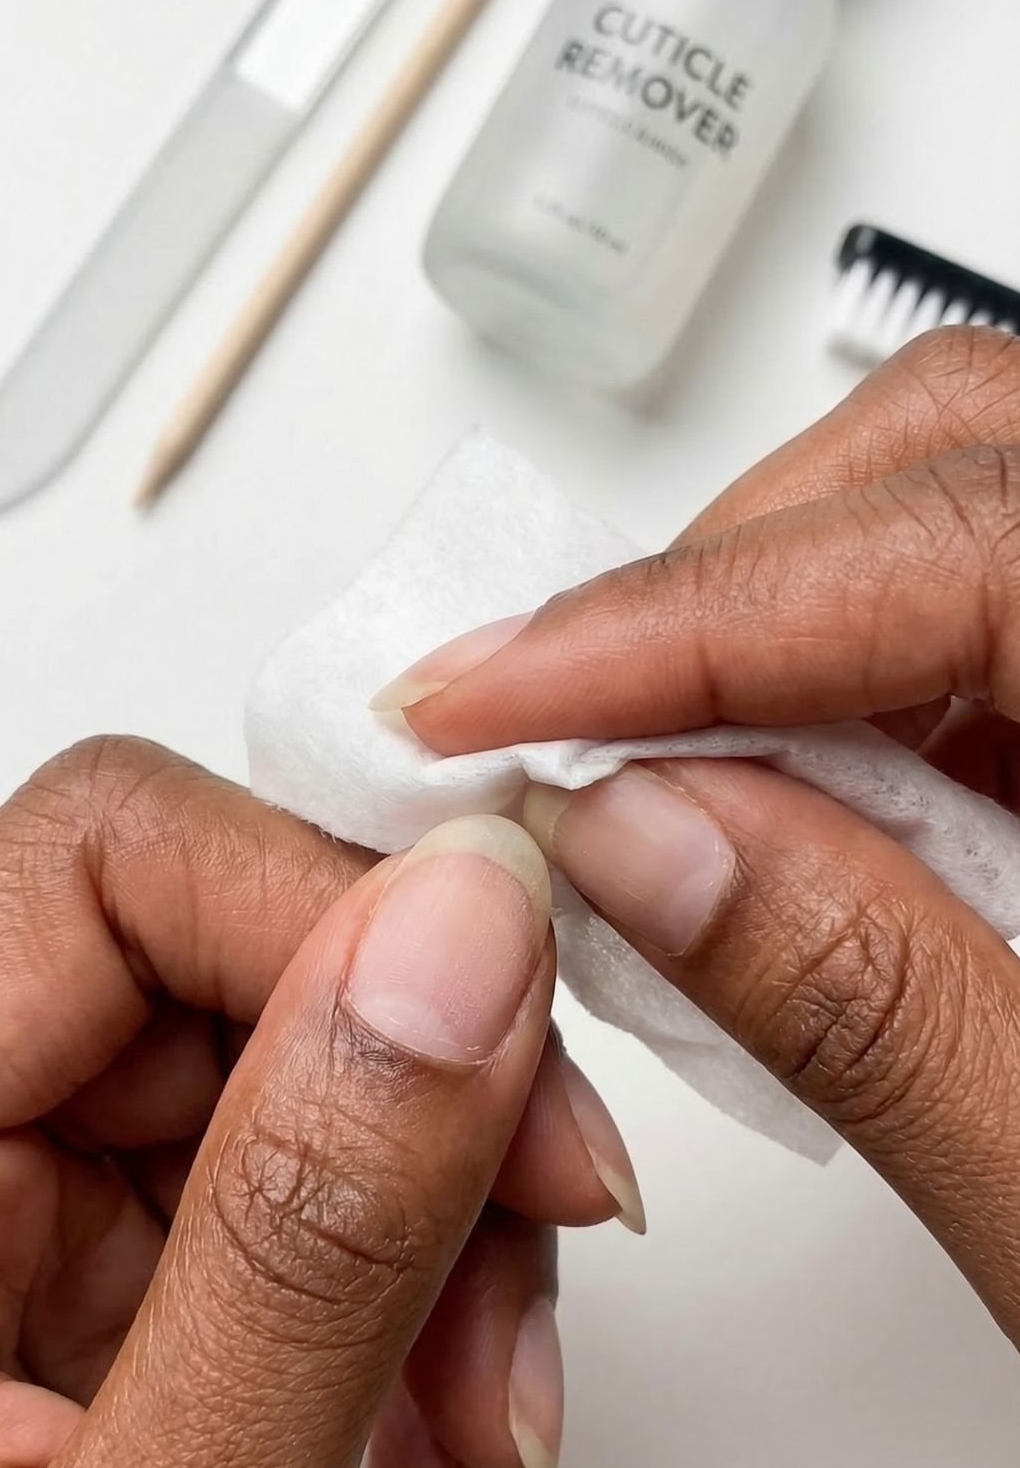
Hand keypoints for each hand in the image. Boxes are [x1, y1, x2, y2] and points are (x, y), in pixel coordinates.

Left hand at [0, 736, 634, 1467]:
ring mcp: (9, 1226)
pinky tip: (436, 1451)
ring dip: (446, 1233)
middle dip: (425, 1111)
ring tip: (480, 1433)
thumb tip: (454, 943)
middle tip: (536, 1263)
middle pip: (224, 960)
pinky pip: (308, 1199)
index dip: (325, 912)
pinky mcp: (102, 1291)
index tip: (508, 1020)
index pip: (98, 870)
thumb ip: (307, 1250)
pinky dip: (419, 1307)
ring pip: (300, 1075)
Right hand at [385, 328, 1019, 1345]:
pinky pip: (1002, 646)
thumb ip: (872, 1006)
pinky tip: (780, 824)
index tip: (498, 693)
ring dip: (780, 649)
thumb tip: (636, 836)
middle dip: (729, 587)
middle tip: (555, 734)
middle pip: (978, 462)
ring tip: (649, 793)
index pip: (986, 549)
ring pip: (976, 527)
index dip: (696, 616)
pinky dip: (858, 713)